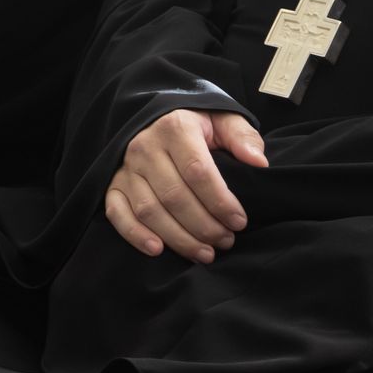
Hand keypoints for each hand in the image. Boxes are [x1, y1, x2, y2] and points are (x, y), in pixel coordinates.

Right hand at [105, 108, 266, 262]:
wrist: (161, 119)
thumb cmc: (199, 126)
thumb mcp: (224, 121)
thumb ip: (243, 137)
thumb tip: (258, 162)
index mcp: (175, 128)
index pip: (198, 171)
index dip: (220, 201)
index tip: (239, 221)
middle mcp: (145, 146)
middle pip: (174, 196)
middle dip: (204, 226)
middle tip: (226, 241)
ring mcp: (126, 167)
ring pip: (149, 210)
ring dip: (178, 238)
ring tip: (205, 253)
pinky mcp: (114, 184)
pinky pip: (117, 213)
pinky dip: (135, 235)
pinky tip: (158, 250)